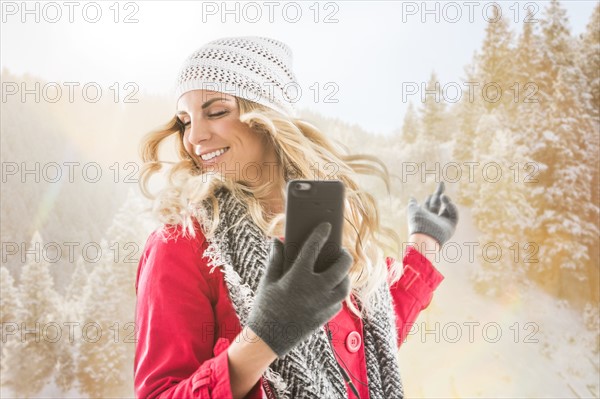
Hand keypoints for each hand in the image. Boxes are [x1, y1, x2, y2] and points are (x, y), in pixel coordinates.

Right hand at [246, 222, 351, 357]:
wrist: (269, 339)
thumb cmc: (265, 308)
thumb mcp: (267, 281)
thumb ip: (275, 259)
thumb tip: (277, 241)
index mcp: (298, 277)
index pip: (313, 248)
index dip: (321, 234)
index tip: (326, 226)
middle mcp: (315, 290)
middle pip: (340, 266)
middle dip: (344, 256)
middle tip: (342, 251)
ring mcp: (323, 305)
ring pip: (345, 285)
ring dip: (345, 275)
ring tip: (339, 270)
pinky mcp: (326, 317)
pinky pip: (339, 300)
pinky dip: (337, 292)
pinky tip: (330, 288)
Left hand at [407, 181, 458, 245]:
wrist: (424, 236)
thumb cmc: (417, 223)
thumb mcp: (413, 211)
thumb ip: (412, 204)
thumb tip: (412, 197)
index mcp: (424, 216)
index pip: (428, 205)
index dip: (429, 198)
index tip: (430, 193)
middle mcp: (434, 219)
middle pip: (437, 204)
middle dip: (439, 193)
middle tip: (441, 183)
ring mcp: (443, 223)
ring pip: (447, 208)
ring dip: (445, 200)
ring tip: (442, 195)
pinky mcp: (451, 226)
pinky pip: (454, 214)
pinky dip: (451, 206)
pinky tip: (446, 200)